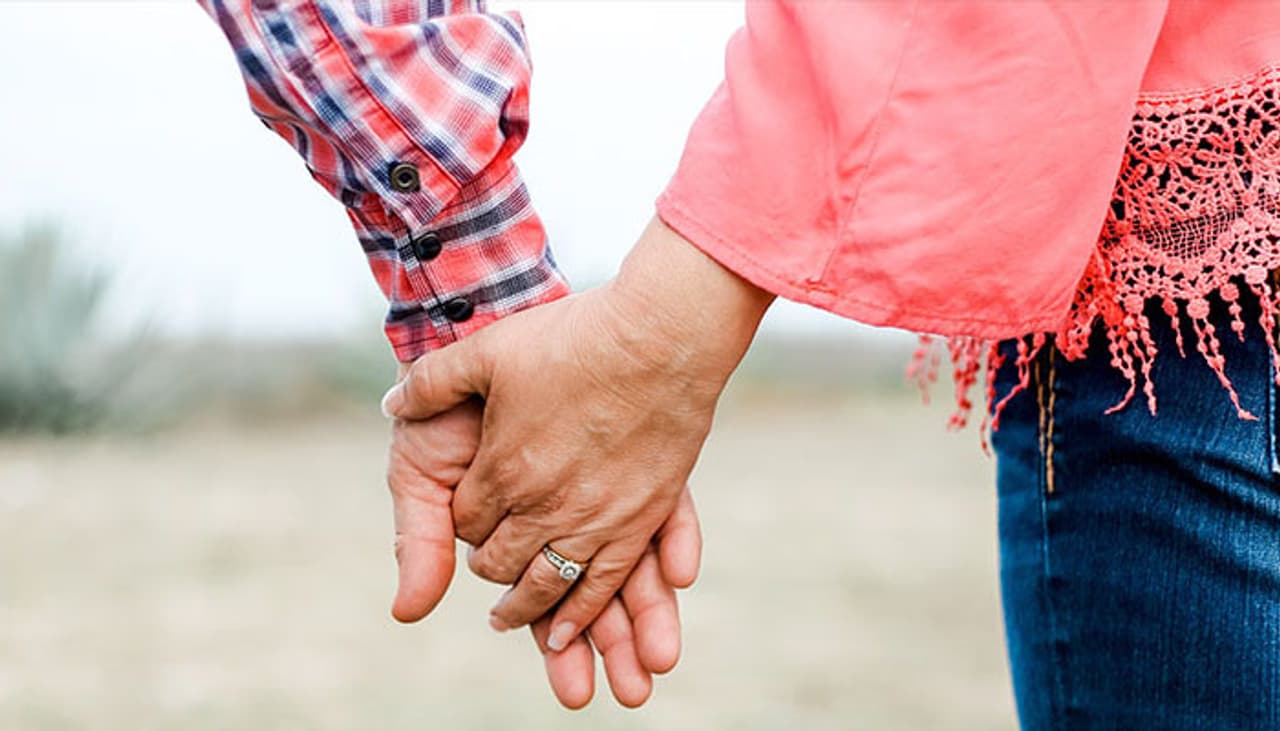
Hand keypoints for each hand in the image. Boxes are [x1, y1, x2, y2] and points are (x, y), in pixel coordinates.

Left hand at [383, 216, 772, 651]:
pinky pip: (604, 584)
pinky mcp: (642, 519)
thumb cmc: (574, 336)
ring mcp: (597, 517)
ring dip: (526, 612)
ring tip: (510, 622)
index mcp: (503, 468)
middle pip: (502, 564)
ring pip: (549, 586)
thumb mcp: (489, 350)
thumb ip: (432, 381)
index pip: (465, 523)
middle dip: (489, 573)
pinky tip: (564, 630)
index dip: (462, 522)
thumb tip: (390, 406)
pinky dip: (581, 613)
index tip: (468, 516)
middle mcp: (546, 505)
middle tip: (486, 578)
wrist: (661, 334)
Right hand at [386, 398, 703, 707]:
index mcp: (517, 533)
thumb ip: (420, 540)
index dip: (556, 646)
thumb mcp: (420, 471)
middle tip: (630, 695)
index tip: (578, 691)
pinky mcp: (641, 457)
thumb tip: (408, 612)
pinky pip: (668, 508)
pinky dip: (676, 540)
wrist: (486, 329)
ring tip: (660, 666)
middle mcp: (566, 518)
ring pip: (635, 566)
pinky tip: (682, 573)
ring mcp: (607, 490)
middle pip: (594, 595)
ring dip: (648, 616)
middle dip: (610, 647)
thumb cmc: (448, 408)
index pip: (539, 602)